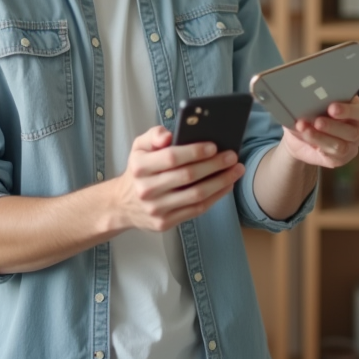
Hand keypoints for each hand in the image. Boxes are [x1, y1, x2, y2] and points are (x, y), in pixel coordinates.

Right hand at [110, 125, 244, 232]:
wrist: (122, 205)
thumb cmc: (138, 170)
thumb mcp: (139, 147)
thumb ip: (153, 135)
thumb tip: (169, 135)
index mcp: (140, 166)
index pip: (171, 158)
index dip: (195, 152)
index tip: (214, 146)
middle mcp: (146, 189)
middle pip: (187, 176)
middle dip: (214, 165)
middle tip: (232, 156)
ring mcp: (156, 209)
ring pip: (196, 195)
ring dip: (220, 182)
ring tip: (236, 170)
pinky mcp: (165, 223)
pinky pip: (196, 210)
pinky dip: (215, 197)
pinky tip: (226, 185)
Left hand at [279, 96, 358, 168]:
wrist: (299, 136)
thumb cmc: (310, 114)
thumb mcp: (312, 105)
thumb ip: (316, 102)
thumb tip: (309, 101)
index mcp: (357, 112)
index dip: (349, 111)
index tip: (332, 108)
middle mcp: (357, 130)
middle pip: (353, 132)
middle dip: (333, 126)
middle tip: (317, 121)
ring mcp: (351, 146)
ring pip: (341, 146)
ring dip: (321, 138)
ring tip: (305, 130)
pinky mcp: (340, 159)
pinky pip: (332, 156)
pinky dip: (317, 145)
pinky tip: (307, 139)